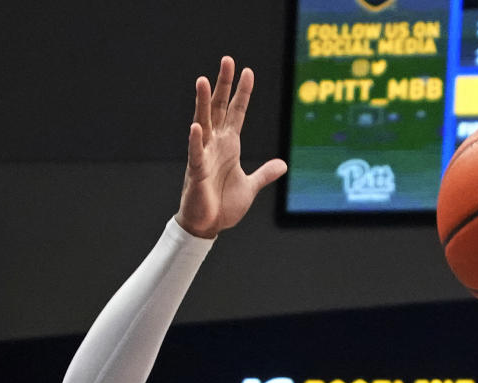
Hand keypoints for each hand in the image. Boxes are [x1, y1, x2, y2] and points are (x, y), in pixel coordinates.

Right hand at [176, 56, 286, 237]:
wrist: (208, 226)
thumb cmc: (223, 206)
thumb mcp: (250, 187)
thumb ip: (264, 174)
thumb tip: (282, 165)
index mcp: (229, 146)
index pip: (237, 112)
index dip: (242, 92)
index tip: (248, 71)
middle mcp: (215, 145)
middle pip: (219, 108)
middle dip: (223, 85)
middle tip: (227, 60)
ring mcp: (204, 156)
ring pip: (203, 123)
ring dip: (203, 103)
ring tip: (203, 81)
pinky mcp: (196, 173)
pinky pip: (195, 154)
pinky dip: (196, 141)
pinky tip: (196, 127)